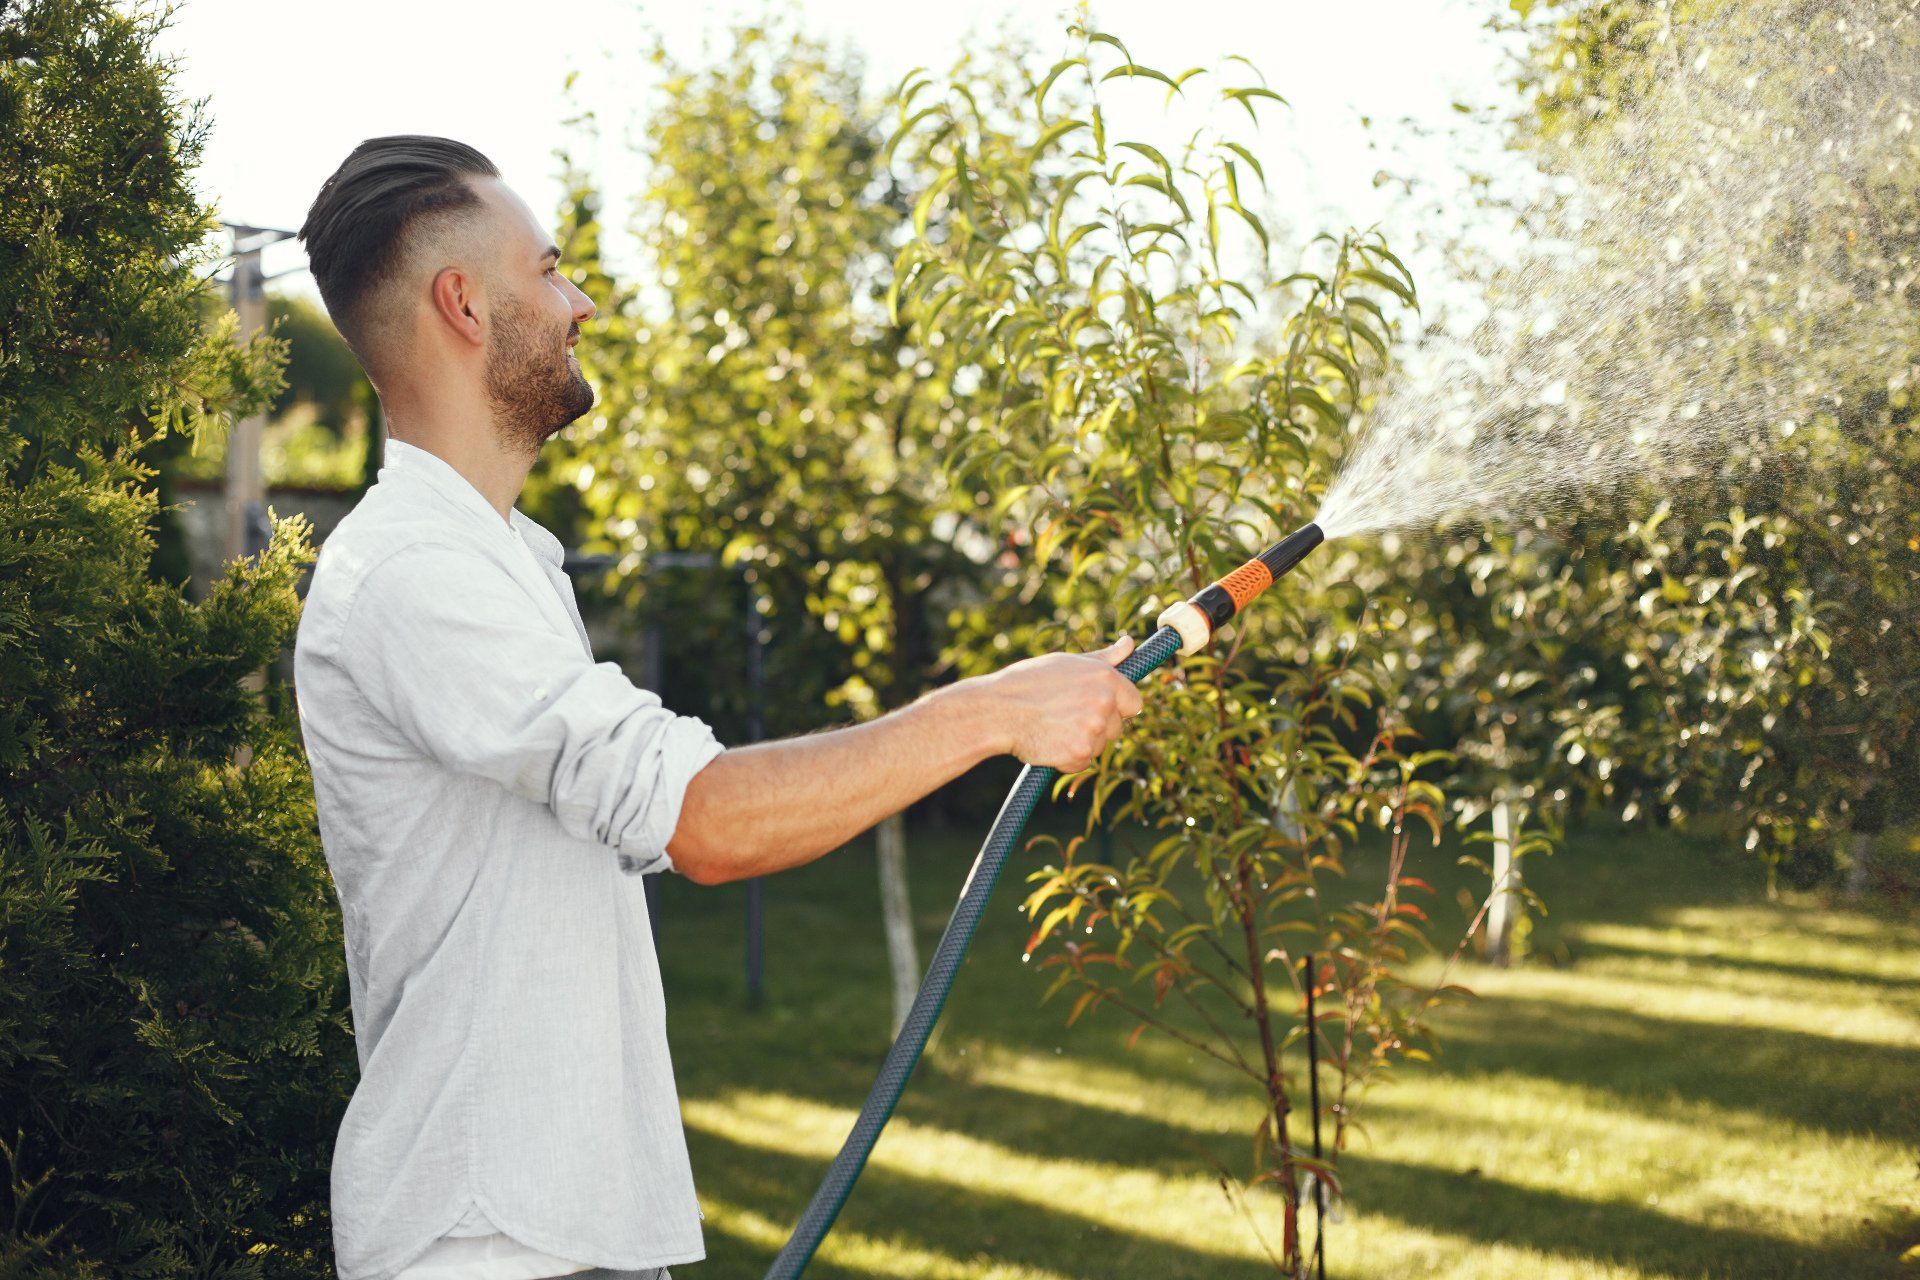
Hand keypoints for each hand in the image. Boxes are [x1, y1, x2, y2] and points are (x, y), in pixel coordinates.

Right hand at [977, 636, 1145, 771]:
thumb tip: (1129, 643)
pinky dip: (1067, 759)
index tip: (1095, 708)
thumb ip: (1104, 658)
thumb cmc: (1028, 682)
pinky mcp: (1080, 753)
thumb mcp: (1067, 663)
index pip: (1134, 702)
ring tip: (1052, 727)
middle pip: (1117, 728)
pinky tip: (1048, 742)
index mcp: (1105, 677)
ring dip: (1081, 743)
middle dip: (1096, 727)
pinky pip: (1082, 762)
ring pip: (1100, 746)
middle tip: (1064, 717)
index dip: (1116, 707)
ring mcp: (1093, 728)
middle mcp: (1104, 701)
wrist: (997, 710)